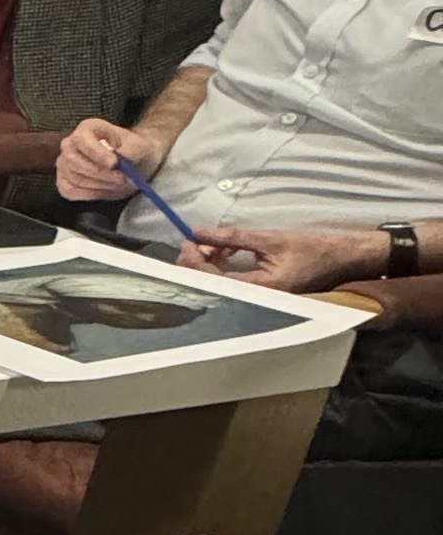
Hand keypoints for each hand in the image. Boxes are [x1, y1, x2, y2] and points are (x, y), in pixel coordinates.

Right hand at [55, 112, 147, 204]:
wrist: (132, 162)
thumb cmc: (133, 150)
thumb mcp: (140, 145)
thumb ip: (132, 148)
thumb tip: (120, 155)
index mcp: (87, 128)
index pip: (82, 140)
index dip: (96, 153)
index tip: (115, 163)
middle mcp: (70, 144)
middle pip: (75, 161)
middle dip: (100, 174)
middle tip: (121, 179)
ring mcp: (64, 164)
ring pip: (75, 178)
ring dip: (99, 185)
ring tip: (117, 184)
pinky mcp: (64, 181)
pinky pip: (70, 191)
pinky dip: (89, 194)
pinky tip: (104, 190)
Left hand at [180, 221, 380, 291]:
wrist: (346, 260)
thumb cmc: (316, 250)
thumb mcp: (272, 238)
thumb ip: (233, 237)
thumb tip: (200, 233)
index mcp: (261, 290)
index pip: (212, 281)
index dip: (193, 262)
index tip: (188, 241)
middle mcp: (258, 302)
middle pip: (211, 288)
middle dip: (198, 263)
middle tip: (197, 240)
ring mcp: (260, 301)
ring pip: (220, 286)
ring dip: (210, 264)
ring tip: (217, 243)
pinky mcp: (261, 295)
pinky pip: (232, 285)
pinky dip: (223, 268)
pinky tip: (227, 252)